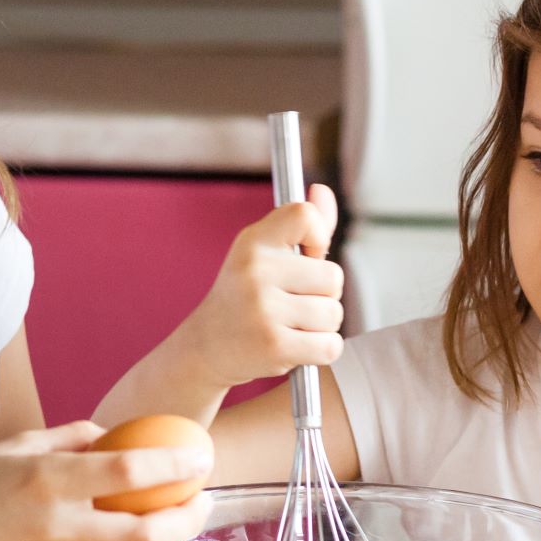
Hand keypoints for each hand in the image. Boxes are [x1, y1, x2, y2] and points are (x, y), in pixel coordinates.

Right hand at [0, 422, 212, 540]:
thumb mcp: (16, 446)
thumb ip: (72, 439)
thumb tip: (117, 437)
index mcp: (48, 481)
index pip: (131, 472)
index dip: (175, 466)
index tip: (200, 456)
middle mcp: (56, 529)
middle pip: (148, 533)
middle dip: (190, 518)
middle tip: (206, 502)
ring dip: (141, 532)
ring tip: (145, 511)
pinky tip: (74, 537)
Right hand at [172, 186, 343, 388]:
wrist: (206, 348)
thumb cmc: (244, 298)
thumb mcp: (263, 256)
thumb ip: (300, 226)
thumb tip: (322, 190)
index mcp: (252, 243)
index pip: (305, 216)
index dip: (318, 238)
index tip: (306, 257)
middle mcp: (255, 272)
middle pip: (333, 276)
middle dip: (324, 295)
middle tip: (293, 304)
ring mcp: (263, 310)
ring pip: (333, 313)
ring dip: (322, 326)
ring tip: (290, 326)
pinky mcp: (274, 346)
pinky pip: (330, 346)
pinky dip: (321, 351)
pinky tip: (296, 347)